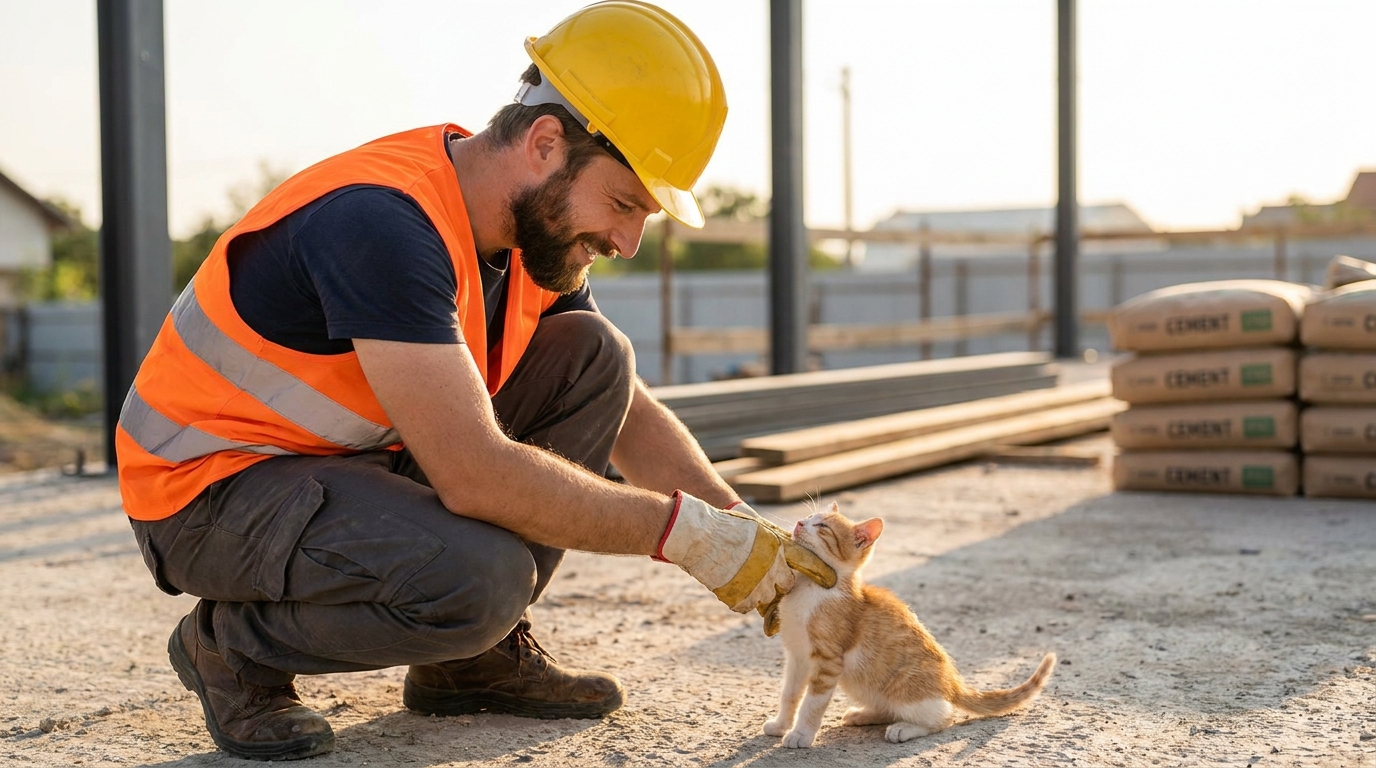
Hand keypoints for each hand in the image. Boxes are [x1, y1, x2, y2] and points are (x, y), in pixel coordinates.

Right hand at [656, 493, 836, 627]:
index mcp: (780, 549)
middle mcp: (772, 569)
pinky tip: (732, 585)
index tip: (832, 580)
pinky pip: (747, 606)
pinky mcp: (738, 598)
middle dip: (781, 584)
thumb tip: (798, 550)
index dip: (822, 574)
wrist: (699, 534)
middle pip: (787, 586)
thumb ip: (781, 542)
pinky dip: (742, 599)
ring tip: (745, 578)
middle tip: (769, 578)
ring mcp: (755, 586)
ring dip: (760, 592)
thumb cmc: (729, 527)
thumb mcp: (760, 529)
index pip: (810, 565)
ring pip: (767, 599)